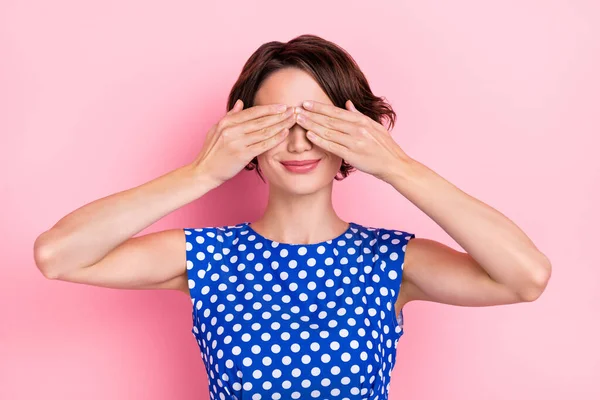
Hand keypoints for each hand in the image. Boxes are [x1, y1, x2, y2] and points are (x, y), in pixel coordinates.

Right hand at [190, 99, 295, 185]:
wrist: (204, 172)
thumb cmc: (211, 152)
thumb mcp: (216, 130)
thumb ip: (230, 116)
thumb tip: (240, 102)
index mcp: (226, 122)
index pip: (252, 112)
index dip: (269, 109)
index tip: (282, 106)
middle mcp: (231, 130)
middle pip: (261, 120)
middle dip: (279, 115)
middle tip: (293, 111)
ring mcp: (237, 142)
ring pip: (264, 131)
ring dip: (280, 125)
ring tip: (292, 120)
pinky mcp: (242, 155)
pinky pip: (263, 145)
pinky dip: (275, 139)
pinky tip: (285, 134)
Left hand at [295, 99, 410, 181]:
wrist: (394, 165)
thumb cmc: (384, 147)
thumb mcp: (375, 126)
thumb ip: (359, 115)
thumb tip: (348, 104)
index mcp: (362, 121)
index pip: (336, 112)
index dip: (319, 107)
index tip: (306, 103)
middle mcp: (358, 129)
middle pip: (329, 120)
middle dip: (311, 114)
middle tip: (296, 110)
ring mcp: (355, 142)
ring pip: (329, 131)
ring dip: (311, 125)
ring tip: (298, 120)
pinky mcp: (352, 155)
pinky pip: (333, 146)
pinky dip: (320, 140)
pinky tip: (309, 135)